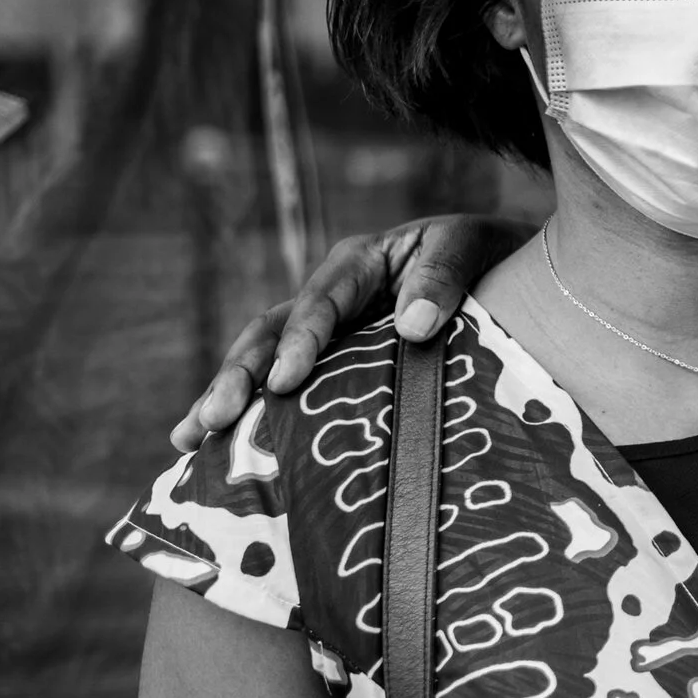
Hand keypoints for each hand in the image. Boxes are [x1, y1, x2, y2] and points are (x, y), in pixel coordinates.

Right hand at [169, 214, 529, 450]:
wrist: (511, 272)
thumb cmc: (489, 256)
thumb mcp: (469, 247)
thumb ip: (444, 276)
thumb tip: (416, 325)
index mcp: (359, 262)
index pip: (320, 302)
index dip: (300, 340)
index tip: (284, 381)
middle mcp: (331, 297)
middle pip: (271, 331)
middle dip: (240, 375)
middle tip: (212, 419)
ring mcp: (327, 333)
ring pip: (263, 359)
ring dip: (228, 396)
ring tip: (186, 438)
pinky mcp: (333, 365)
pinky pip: (286, 387)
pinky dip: (252, 414)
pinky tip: (212, 450)